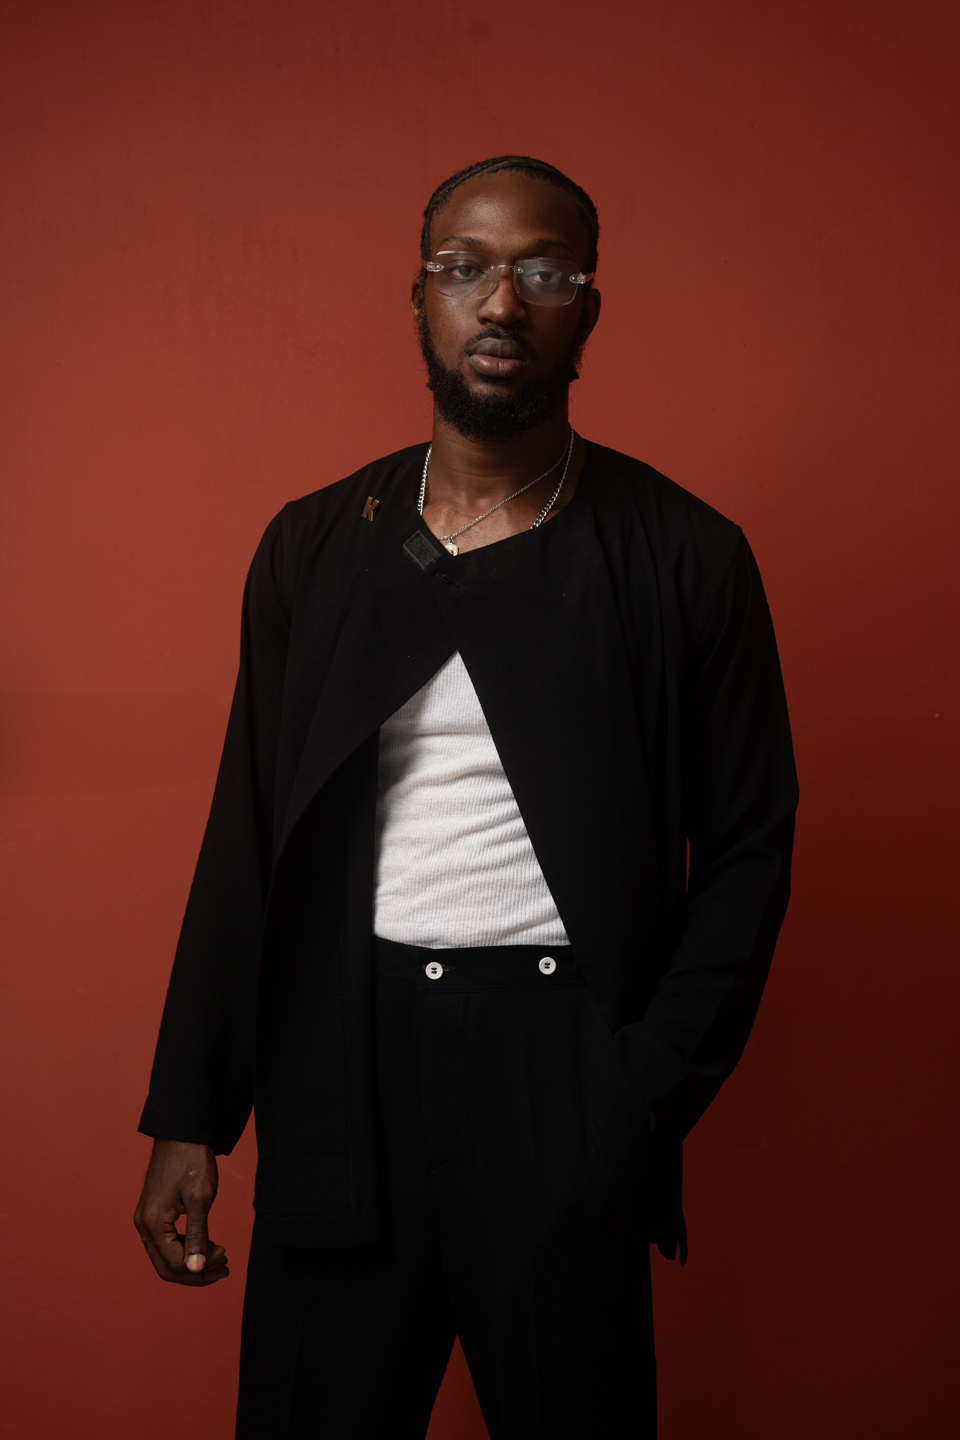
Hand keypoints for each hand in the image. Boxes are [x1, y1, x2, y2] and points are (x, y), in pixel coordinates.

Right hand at [134, 1138, 228, 1285]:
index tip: (225, 1254)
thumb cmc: (192, 1160)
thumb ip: (197, 1235)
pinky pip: (165, 1243)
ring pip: (166, 1257)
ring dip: (192, 1262)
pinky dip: (185, 1248)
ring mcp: (146, 1220)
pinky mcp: (152, 1214)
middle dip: (196, 1272)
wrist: (182, 1133)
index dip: (201, 1268)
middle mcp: (144, 1226)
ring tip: (219, 1255)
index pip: (175, 1265)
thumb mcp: (200, 1198)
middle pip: (167, 1268)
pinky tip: (206, 1243)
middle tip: (224, 1266)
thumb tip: (195, 1269)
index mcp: (153, 1223)